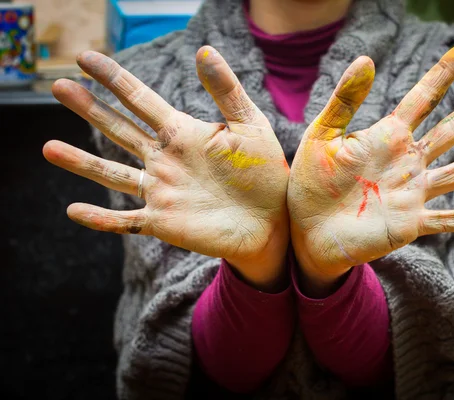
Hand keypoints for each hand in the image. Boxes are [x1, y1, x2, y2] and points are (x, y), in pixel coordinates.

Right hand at [43, 47, 289, 289]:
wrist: (273, 221)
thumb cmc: (265, 173)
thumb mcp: (249, 125)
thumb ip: (226, 90)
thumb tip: (204, 50)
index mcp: (183, 133)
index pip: (140, 100)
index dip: (113, 79)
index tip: (85, 58)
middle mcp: (165, 159)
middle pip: (118, 130)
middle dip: (89, 109)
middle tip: (58, 86)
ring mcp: (161, 191)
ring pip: (112, 175)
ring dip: (80, 162)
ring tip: (48, 147)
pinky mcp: (164, 222)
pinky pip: (125, 221)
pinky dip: (99, 219)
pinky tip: (73, 211)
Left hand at [288, 41, 453, 290]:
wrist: (305, 229)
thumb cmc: (310, 182)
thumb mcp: (322, 136)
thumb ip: (344, 101)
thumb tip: (366, 59)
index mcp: (386, 137)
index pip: (423, 98)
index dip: (446, 72)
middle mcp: (406, 162)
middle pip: (450, 130)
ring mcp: (410, 193)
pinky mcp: (408, 223)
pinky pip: (445, 220)